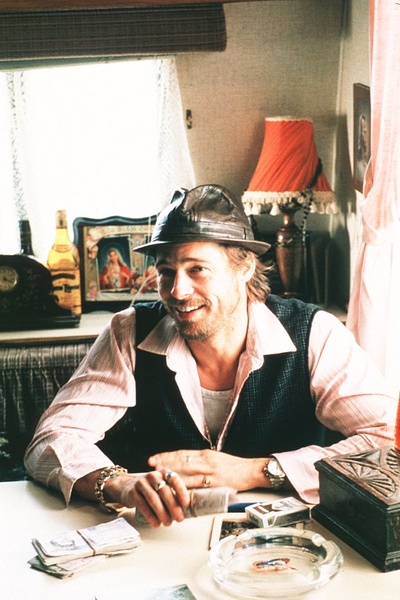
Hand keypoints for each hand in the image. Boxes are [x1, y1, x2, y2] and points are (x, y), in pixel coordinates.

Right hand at [108, 469, 190, 527]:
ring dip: (162, 512)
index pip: (174, 479)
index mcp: (163, 473)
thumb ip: (173, 494)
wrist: (126, 486)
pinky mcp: (132, 492)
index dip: (181, 491)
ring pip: (153, 498)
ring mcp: (141, 483)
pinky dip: (150, 516)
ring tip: (168, 523)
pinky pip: (142, 505)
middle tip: (179, 518)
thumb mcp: (161, 486)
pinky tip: (156, 523)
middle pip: (164, 490)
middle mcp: (152, 476)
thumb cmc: (150, 489)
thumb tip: (185, 510)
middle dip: (173, 506)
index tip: (186, 503)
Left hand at [148, 449, 266, 491]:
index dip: (167, 456)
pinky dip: (188, 488)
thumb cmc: (235, 466)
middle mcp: (206, 460)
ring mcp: (211, 472)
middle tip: (151, 466)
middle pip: (181, 461)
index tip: (154, 458)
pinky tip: (179, 492)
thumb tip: (188, 465)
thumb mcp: (216, 458)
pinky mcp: (216, 483)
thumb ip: (203, 461)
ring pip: (188, 472)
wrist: (251, 470)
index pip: (182, 453)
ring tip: (160, 477)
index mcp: (205, 454)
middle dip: (165, 463)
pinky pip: (199, 486)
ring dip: (173, 475)